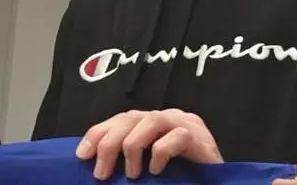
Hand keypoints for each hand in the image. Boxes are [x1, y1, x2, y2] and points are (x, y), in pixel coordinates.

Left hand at [77, 109, 221, 179]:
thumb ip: (127, 160)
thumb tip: (96, 166)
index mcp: (149, 123)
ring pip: (150, 121)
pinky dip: (160, 153)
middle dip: (109, 144)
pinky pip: (176, 136)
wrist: (214, 181)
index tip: (82, 155)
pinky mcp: (200, 136)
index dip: (96, 134)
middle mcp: (165, 118)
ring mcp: (183, 123)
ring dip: (133, 148)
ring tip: (131, 175)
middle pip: (129, 118)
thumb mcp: (146, 167)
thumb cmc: (181, 176)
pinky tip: (156, 171)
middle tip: (102, 173)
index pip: (117, 120)